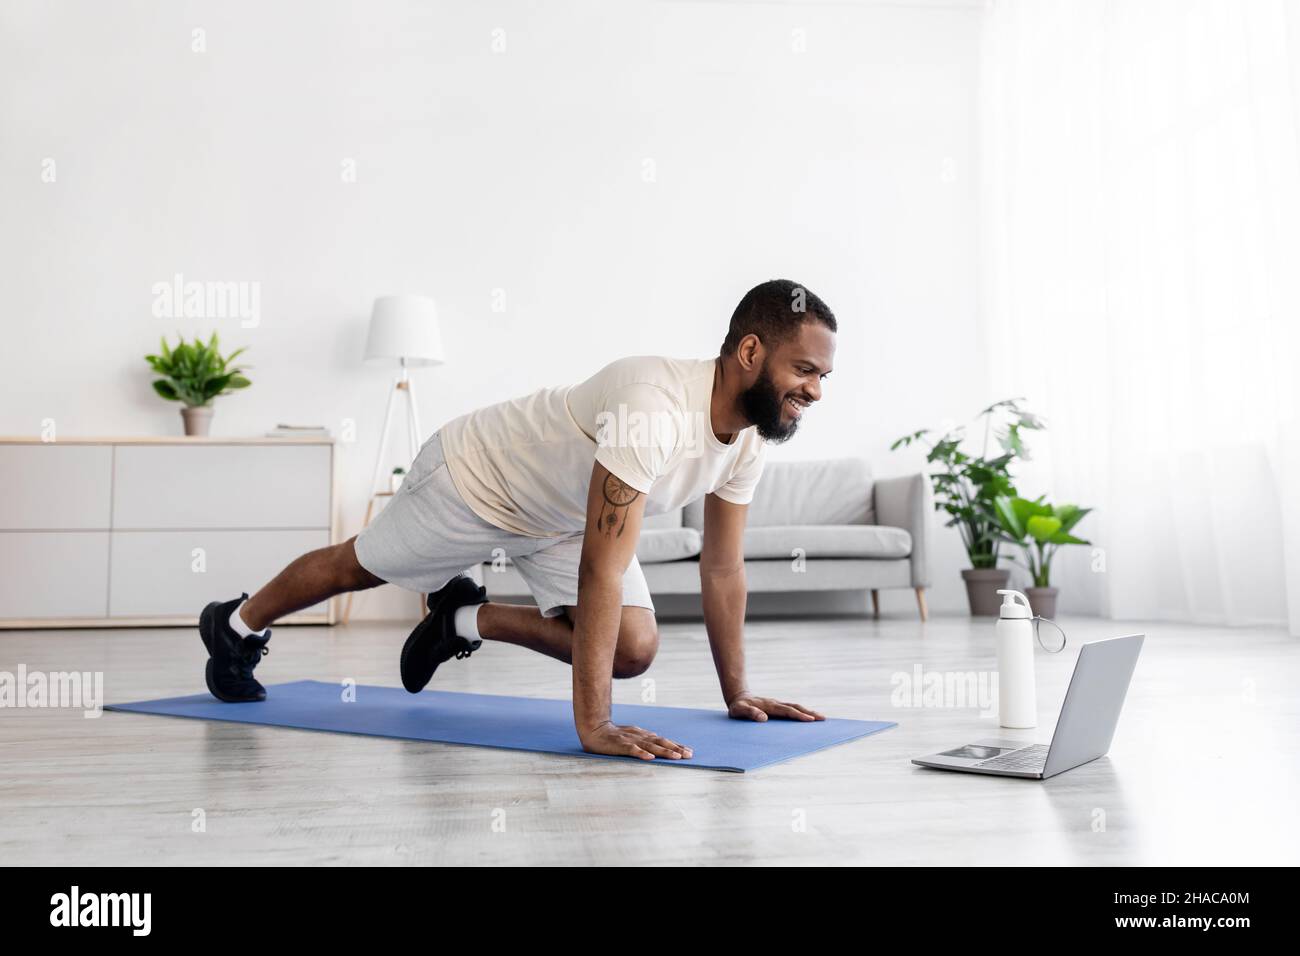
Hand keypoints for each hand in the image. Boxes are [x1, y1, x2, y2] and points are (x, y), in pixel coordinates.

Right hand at [579, 721, 693, 760]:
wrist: (594, 729)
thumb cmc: (614, 735)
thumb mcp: (632, 736)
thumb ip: (644, 739)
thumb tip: (658, 742)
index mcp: (643, 735)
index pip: (663, 740)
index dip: (676, 745)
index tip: (689, 751)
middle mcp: (640, 736)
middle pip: (661, 742)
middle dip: (676, 748)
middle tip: (689, 755)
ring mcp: (631, 740)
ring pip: (650, 746)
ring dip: (664, 751)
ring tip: (676, 756)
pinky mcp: (620, 745)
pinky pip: (632, 750)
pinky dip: (641, 754)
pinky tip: (650, 758)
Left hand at [727, 694, 824, 721]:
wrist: (738, 696)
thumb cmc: (738, 706)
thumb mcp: (739, 710)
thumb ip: (750, 713)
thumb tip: (764, 719)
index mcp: (769, 706)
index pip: (787, 711)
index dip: (798, 715)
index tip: (810, 719)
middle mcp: (776, 703)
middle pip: (795, 707)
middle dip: (809, 713)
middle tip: (823, 718)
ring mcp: (777, 704)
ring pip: (795, 707)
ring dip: (808, 712)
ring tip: (821, 718)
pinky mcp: (777, 707)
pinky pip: (792, 709)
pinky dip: (802, 712)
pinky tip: (808, 718)